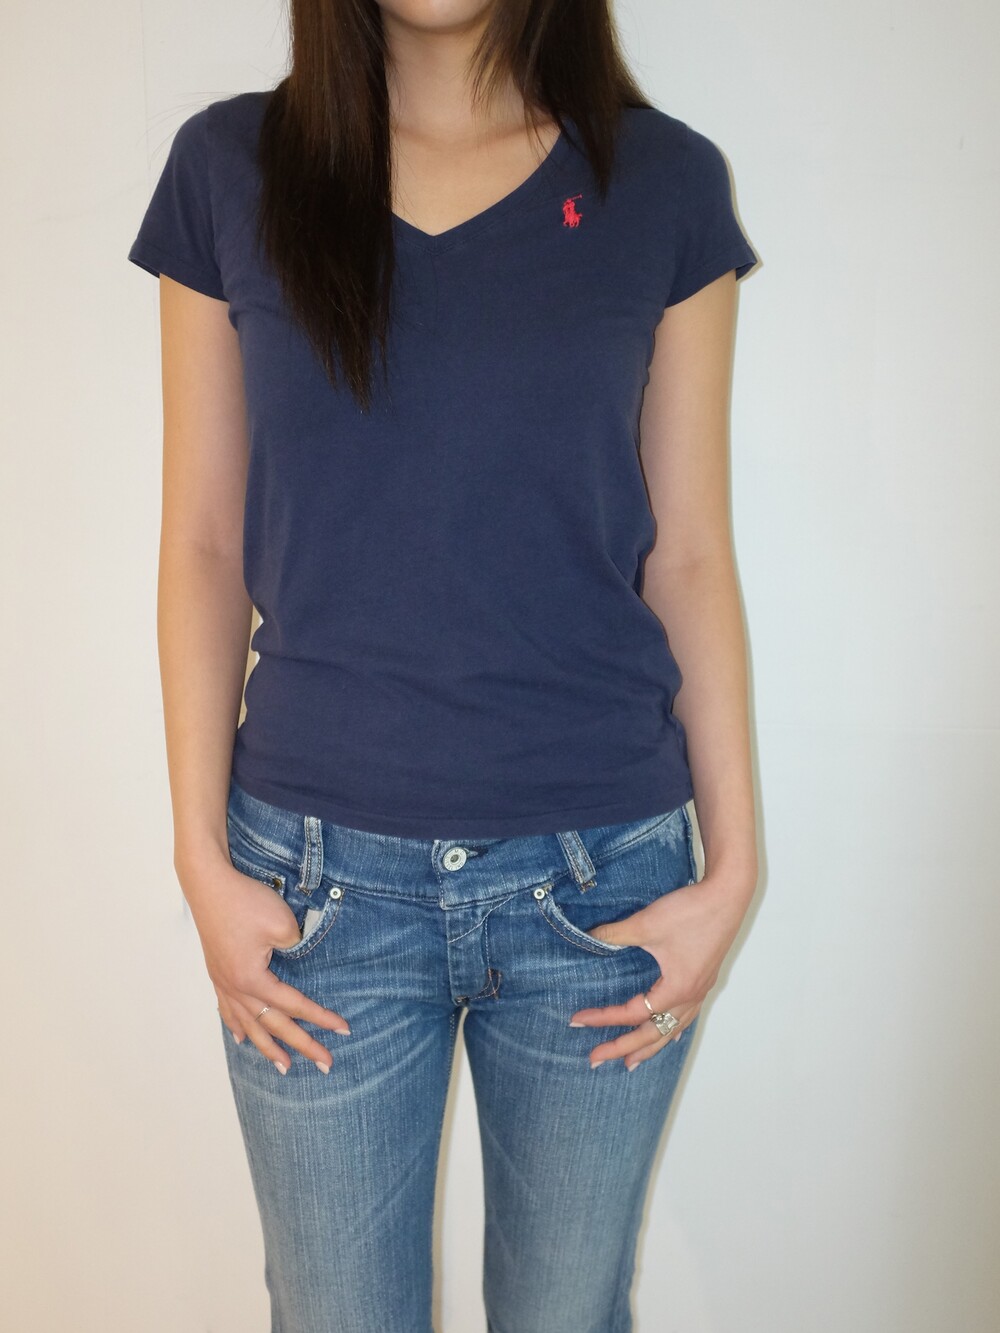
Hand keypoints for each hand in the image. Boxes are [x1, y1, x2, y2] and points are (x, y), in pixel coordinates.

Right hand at [180, 860, 351, 1075]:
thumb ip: (295, 947)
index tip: (344, 1030)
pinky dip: (238, 1026)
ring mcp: (223, 982)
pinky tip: (242, 1037)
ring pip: (248, 1024)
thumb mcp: (283, 924)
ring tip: (283, 1067)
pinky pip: (228, 1009)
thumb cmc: (245, 901)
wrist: (209, 884)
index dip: (321, 1018)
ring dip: (266, 1047)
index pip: (294, 1006)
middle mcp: (235, 988)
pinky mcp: (217, 971)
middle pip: (273, 1025)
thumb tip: (295, 956)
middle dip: (301, 1045)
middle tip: (325, 1064)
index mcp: (252, 980)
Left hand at [568, 870, 753, 1070]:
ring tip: (631, 1063)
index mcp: (675, 989)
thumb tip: (586, 938)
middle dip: (623, 1048)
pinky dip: (674, 1030)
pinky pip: (688, 1016)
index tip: (577, 1021)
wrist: (728, 895)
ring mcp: (700, 990)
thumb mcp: (646, 923)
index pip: (632, 1013)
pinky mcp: (706, 979)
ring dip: (650, 1046)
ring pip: (673, 1030)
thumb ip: (613, 935)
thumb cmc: (691, 911)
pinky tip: (672, 1035)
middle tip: (596, 1059)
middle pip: (653, 1033)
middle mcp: (689, 997)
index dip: (603, 1018)